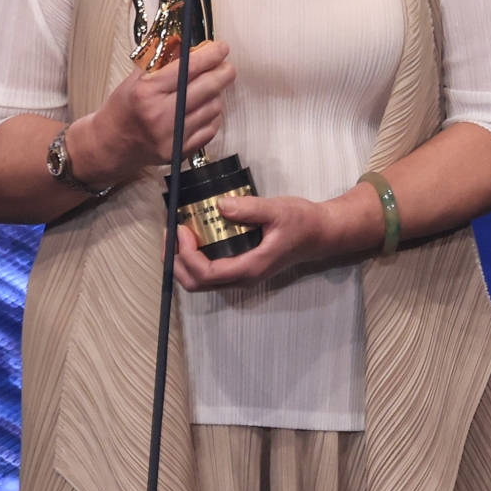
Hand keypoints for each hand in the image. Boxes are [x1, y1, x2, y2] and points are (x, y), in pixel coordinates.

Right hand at [67, 40, 234, 189]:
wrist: (111, 145)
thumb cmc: (124, 107)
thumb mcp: (137, 78)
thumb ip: (164, 61)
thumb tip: (192, 45)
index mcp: (147, 92)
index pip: (188, 68)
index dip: (210, 55)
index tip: (222, 48)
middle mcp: (161, 115)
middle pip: (207, 88)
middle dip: (223, 73)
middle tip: (227, 65)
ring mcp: (172, 137)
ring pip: (213, 108)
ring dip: (215, 95)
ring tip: (207, 89)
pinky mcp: (180, 152)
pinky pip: (210, 129)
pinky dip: (211, 116)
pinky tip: (202, 109)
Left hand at [172, 193, 333, 290]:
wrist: (320, 234)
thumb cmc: (301, 222)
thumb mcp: (277, 210)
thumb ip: (249, 209)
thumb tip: (220, 206)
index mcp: (250, 267)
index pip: (207, 273)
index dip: (187, 255)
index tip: (181, 228)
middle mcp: (243, 277)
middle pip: (198, 284)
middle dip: (177, 262)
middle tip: (171, 233)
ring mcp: (242, 275)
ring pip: (202, 282)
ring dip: (183, 262)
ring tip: (176, 235)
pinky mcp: (241, 267)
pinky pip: (210, 272)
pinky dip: (194, 259)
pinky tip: (193, 237)